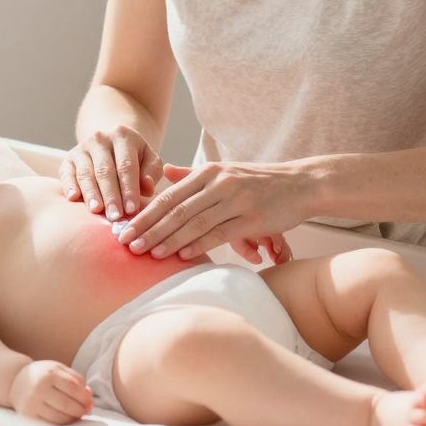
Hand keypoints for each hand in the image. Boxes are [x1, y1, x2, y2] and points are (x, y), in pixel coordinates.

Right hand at [9, 360, 92, 424]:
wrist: (16, 381)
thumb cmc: (43, 375)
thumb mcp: (58, 369)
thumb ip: (76, 379)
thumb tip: (89, 396)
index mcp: (49, 373)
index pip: (73, 387)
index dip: (85, 397)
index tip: (90, 402)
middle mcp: (39, 388)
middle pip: (66, 404)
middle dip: (80, 410)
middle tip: (86, 411)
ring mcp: (32, 403)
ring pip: (59, 417)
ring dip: (72, 419)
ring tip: (76, 415)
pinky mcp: (28, 416)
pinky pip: (49, 425)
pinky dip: (60, 424)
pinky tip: (64, 419)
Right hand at [59, 125, 163, 220]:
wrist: (109, 145)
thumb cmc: (133, 159)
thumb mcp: (148, 160)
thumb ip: (151, 173)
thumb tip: (148, 187)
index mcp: (122, 136)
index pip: (126, 165)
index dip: (129, 189)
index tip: (132, 210)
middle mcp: (100, 139)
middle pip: (105, 170)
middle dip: (111, 195)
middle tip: (115, 216)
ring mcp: (81, 148)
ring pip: (86, 173)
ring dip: (91, 193)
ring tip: (96, 210)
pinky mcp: (68, 159)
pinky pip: (67, 173)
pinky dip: (69, 185)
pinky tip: (73, 198)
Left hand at [116, 161, 312, 260]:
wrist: (301, 184)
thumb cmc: (259, 181)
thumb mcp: (225, 171)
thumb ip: (192, 174)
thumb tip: (164, 171)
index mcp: (209, 172)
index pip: (169, 195)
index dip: (144, 214)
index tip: (124, 229)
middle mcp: (220, 183)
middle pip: (177, 209)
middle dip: (149, 229)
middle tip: (128, 245)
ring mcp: (237, 200)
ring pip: (195, 222)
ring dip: (169, 239)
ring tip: (149, 253)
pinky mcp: (254, 218)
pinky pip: (221, 232)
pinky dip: (200, 243)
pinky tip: (183, 254)